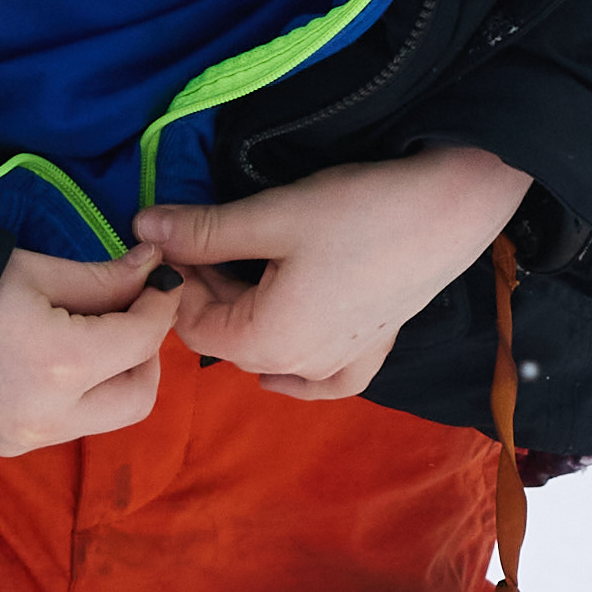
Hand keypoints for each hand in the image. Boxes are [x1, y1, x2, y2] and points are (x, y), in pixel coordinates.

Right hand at [0, 240, 175, 457]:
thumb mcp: (30, 270)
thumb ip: (102, 278)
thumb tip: (153, 270)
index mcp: (59, 363)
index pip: (142, 340)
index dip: (160, 304)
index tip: (160, 280)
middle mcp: (50, 415)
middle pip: (139, 395)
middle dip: (146, 353)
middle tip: (131, 313)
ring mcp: (26, 438)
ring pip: (107, 415)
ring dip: (115, 376)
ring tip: (92, 331)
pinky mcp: (8, 445)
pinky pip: (70, 423)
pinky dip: (82, 392)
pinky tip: (59, 356)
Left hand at [138, 143, 526, 407]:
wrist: (450, 210)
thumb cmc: (358, 211)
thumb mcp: (271, 216)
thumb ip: (203, 231)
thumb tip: (141, 228)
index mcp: (267, 340)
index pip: (193, 323)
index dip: (180, 278)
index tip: (182, 231)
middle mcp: (300, 366)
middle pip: (228, 339)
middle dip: (213, 291)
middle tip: (215, 234)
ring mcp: (339, 365)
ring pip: (269, 356)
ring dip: (248, 314)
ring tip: (254, 262)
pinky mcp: (371, 352)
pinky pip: (321, 381)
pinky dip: (296, 371)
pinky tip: (285, 363)